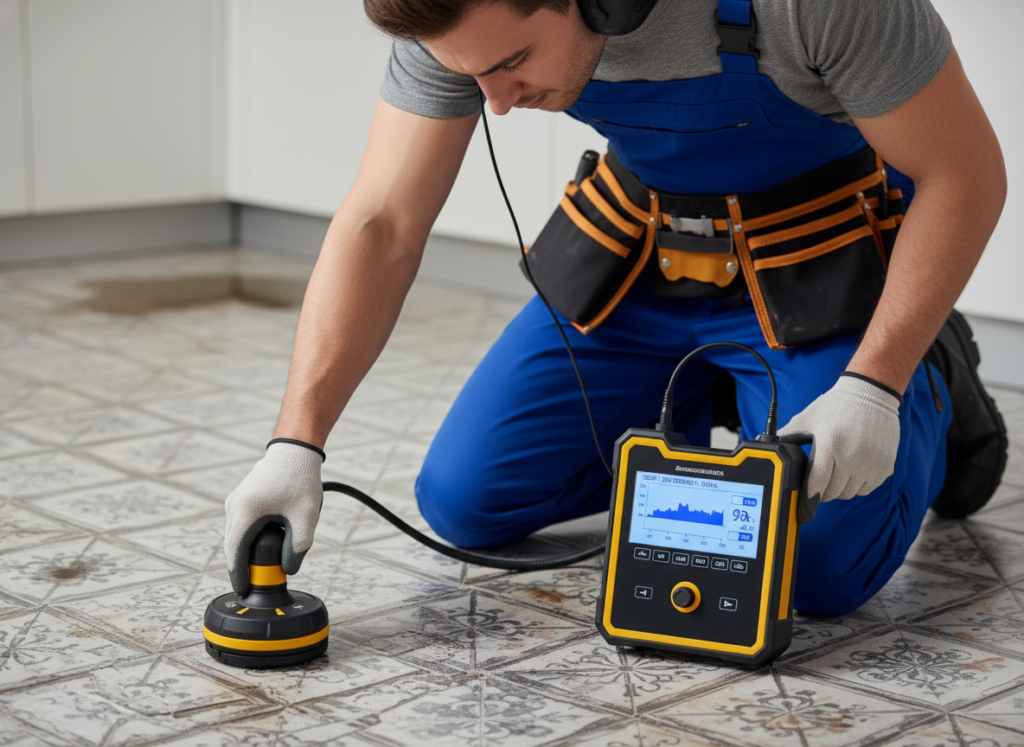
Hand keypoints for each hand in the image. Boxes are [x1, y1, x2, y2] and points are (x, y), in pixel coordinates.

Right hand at [223, 440, 323, 594]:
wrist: (294, 451)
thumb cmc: (300, 480)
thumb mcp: (305, 516)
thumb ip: (298, 546)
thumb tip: (288, 568)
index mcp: (246, 511)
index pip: (235, 552)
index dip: (238, 574)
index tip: (243, 590)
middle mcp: (234, 507)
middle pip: (233, 545)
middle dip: (243, 566)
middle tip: (255, 585)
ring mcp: (235, 502)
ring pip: (236, 536)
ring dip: (246, 552)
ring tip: (260, 570)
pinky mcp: (241, 499)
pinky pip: (240, 525)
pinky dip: (248, 539)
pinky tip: (261, 549)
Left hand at [779, 374, 900, 503]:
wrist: (870, 394)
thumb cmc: (835, 407)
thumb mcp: (806, 420)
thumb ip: (785, 436)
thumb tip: (763, 444)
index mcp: (829, 447)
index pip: (816, 485)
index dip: (808, 496)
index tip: (803, 502)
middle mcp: (852, 458)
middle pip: (832, 493)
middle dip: (822, 490)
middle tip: (819, 479)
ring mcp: (871, 464)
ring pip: (849, 494)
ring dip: (839, 488)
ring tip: (835, 472)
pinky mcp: (885, 467)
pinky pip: (866, 489)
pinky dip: (857, 485)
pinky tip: (852, 470)